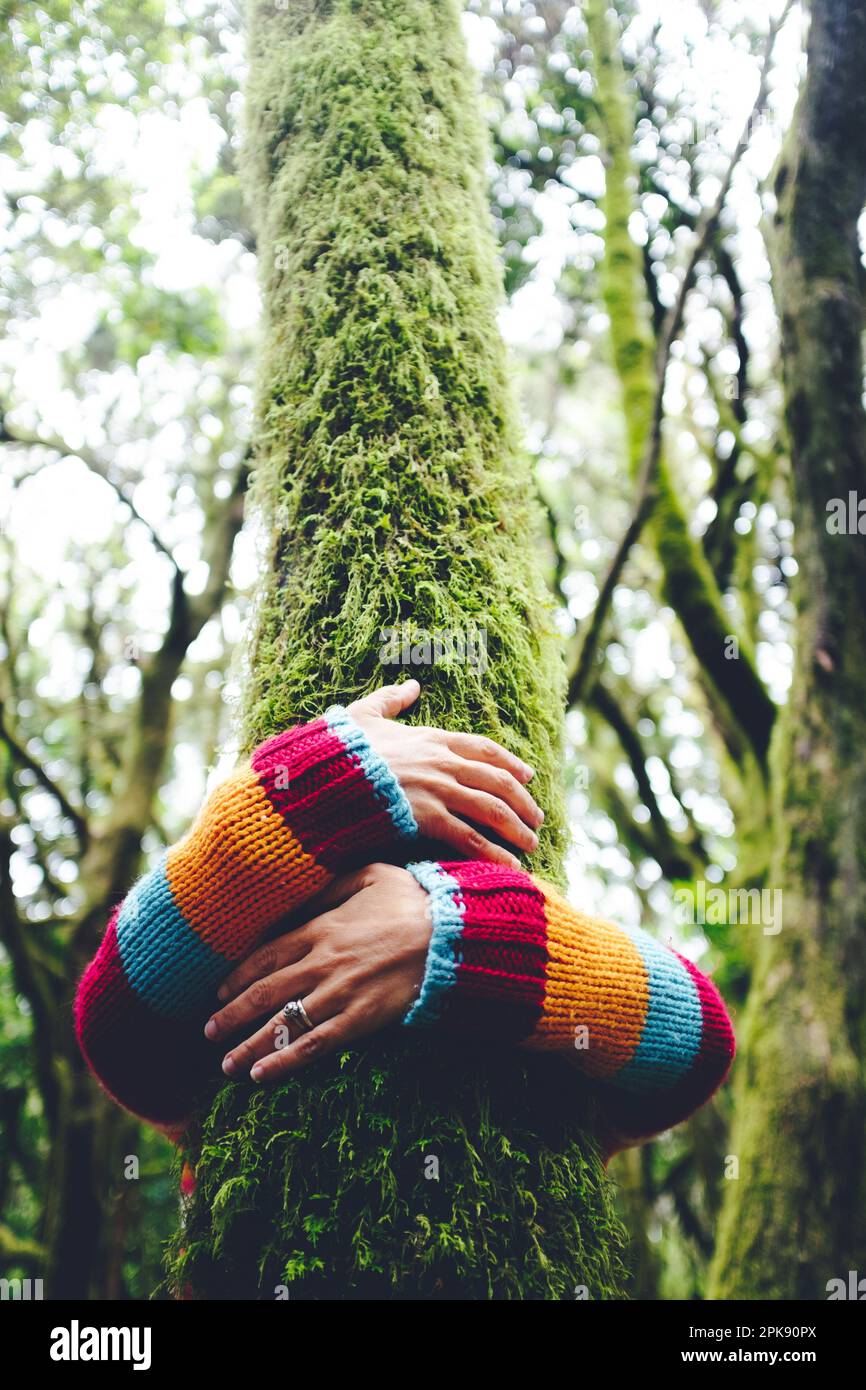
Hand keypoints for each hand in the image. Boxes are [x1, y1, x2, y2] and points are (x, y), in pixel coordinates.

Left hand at [205, 864, 430, 1081]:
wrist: (452, 934)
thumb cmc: (415, 901)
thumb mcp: (370, 875)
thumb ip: (331, 887)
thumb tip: (304, 893)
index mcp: (320, 927)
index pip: (265, 956)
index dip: (237, 976)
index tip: (217, 991)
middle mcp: (321, 963)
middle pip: (264, 994)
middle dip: (231, 1016)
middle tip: (208, 1033)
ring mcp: (339, 994)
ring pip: (282, 1024)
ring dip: (248, 1047)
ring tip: (225, 1066)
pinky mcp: (360, 1020)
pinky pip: (314, 1045)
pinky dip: (284, 1062)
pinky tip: (260, 1076)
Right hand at [347, 679, 542, 867]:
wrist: (322, 775)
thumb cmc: (340, 748)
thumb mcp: (365, 714)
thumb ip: (391, 699)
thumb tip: (411, 684)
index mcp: (432, 737)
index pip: (484, 748)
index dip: (510, 762)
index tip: (528, 775)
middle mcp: (443, 762)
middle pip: (498, 781)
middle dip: (523, 801)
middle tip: (538, 819)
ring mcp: (438, 790)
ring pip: (492, 810)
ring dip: (517, 829)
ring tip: (531, 845)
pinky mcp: (428, 817)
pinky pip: (471, 839)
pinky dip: (495, 853)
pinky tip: (510, 866)